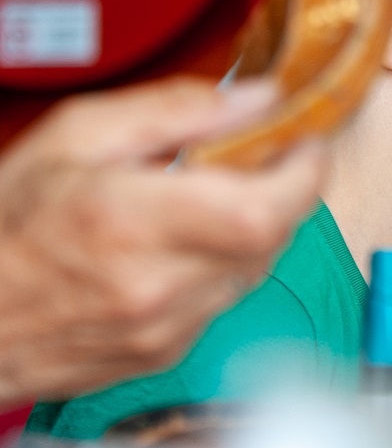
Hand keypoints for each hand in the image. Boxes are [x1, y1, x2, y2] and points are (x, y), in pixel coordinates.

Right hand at [0, 78, 323, 406]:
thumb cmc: (3, 223)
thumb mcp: (75, 135)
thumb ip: (176, 109)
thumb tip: (258, 96)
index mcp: (135, 221)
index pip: (268, 207)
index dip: (306, 169)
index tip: (305, 139)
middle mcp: (160, 284)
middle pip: (277, 235)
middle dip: (285, 190)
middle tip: (260, 158)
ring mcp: (167, 327)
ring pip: (259, 267)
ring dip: (257, 227)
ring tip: (209, 198)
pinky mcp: (167, 351)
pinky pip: (228, 297)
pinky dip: (225, 263)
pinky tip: (182, 243)